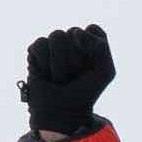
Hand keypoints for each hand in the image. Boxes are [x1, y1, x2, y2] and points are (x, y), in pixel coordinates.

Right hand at [19, 25, 116, 141]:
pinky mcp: (36, 51)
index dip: (92, 49)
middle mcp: (71, 40)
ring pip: (57, 36)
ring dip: (60, 64)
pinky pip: (41, 44)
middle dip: (76, 59)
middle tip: (74, 76)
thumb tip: (75, 33)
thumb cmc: (85, 92)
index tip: (91, 68)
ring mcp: (53, 45)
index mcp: (90, 42)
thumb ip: (100, 46)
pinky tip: (46, 75)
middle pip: (73, 32)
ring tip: (59, 78)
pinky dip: (45, 64)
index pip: (92, 29)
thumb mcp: (105, 71)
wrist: (62, 112)